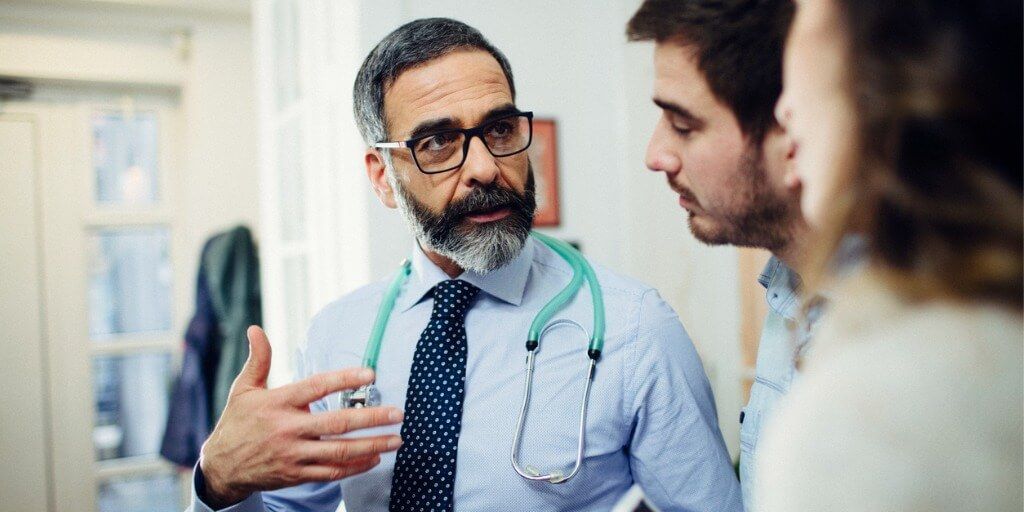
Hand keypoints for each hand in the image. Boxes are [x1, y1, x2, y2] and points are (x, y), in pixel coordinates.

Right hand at [198, 326, 403, 507]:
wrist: (221, 467)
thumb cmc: (237, 422)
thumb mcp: (243, 389)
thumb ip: (258, 359)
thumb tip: (256, 329)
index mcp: (277, 403)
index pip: (316, 387)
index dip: (344, 379)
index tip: (370, 374)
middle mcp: (287, 430)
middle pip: (335, 424)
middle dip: (371, 419)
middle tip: (397, 413)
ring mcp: (293, 455)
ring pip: (339, 452)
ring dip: (371, 446)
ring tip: (396, 439)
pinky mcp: (296, 475)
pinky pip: (331, 473)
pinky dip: (355, 467)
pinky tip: (374, 458)